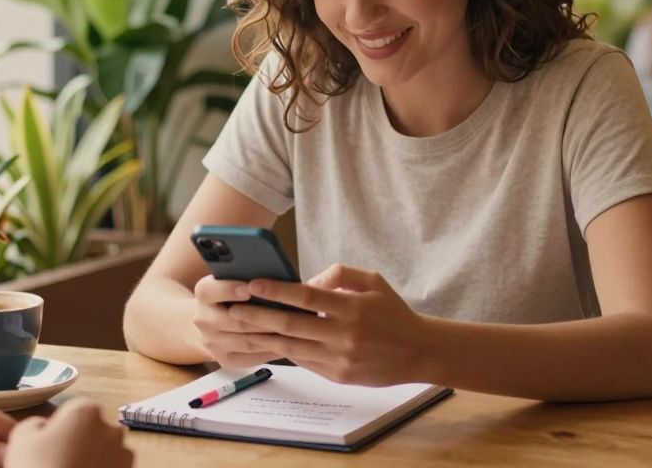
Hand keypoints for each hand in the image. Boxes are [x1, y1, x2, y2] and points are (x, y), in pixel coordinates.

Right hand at [4, 398, 132, 467]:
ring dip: (91, 458)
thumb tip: (43, 426)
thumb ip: (35, 423)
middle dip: (78, 441)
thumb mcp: (21, 440)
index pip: (72, 410)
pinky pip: (113, 467)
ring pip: (105, 450)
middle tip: (58, 462)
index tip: (48, 445)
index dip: (58, 428)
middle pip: (92, 429)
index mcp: (84, 411)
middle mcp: (110, 427)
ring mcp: (124, 454)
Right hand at [192, 275, 283, 366]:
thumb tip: (275, 277)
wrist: (214, 320)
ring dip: (271, 337)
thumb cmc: (234, 294)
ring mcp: (212, 343)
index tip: (249, 288)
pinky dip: (270, 351)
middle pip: (233, 321)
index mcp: (203, 293)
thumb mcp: (234, 279)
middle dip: (261, 318)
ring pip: (246, 342)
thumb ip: (248, 277)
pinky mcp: (225, 359)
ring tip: (294, 331)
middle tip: (286, 313)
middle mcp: (202, 319)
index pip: (210, 290)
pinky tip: (288, 344)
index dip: (229, 289)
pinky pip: (251, 357)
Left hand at [226, 264, 426, 385]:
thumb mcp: (373, 282)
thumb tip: (307, 282)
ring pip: (292, 346)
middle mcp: (343, 334)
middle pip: (291, 324)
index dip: (276, 290)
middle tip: (233, 308)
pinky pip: (304, 361)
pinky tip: (268, 340)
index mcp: (351, 308)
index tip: (253, 284)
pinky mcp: (338, 375)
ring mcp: (339, 358)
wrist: (418, 352)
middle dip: (258, 316)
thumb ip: (339, 275)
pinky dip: (285, 350)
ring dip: (264, 336)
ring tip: (241, 326)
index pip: (306, 297)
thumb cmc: (393, 312)